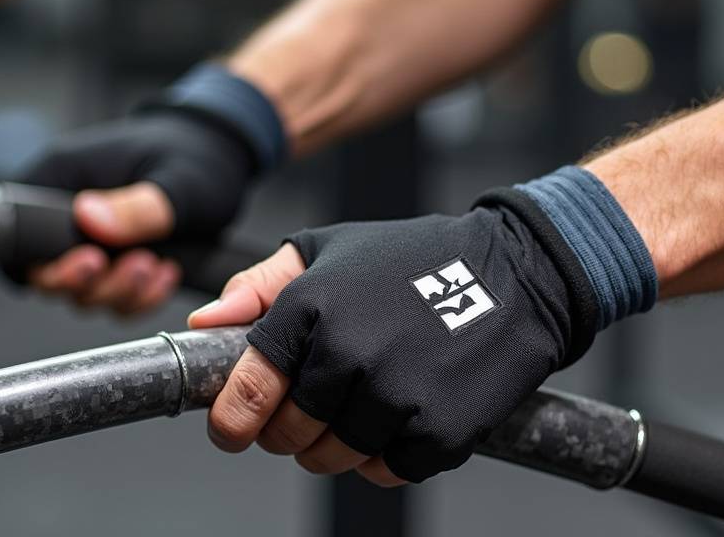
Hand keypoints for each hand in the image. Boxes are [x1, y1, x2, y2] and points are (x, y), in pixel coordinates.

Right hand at [22, 112, 253, 314]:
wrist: (223, 152)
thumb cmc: (197, 152)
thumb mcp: (178, 181)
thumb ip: (137, 206)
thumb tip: (88, 218)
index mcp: (61, 177)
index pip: (19, 237)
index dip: (48, 266)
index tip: (93, 263)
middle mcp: (68, 209)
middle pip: (49, 275)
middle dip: (95, 283)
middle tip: (139, 265)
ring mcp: (93, 237)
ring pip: (85, 290)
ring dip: (121, 291)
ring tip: (157, 266)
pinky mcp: (117, 255)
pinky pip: (115, 294)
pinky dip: (140, 296)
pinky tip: (167, 275)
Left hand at [190, 201, 597, 483]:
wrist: (518, 275)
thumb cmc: (418, 260)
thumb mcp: (331, 251)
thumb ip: (260, 286)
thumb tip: (205, 326)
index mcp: (312, 307)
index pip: (248, 390)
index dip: (232, 420)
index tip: (234, 429)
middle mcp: (350, 353)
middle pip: (289, 436)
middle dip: (291, 432)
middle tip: (316, 410)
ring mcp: (397, 395)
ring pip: (335, 459)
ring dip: (338, 447)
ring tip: (364, 409)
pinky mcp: (439, 430)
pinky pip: (387, 472)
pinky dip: (388, 457)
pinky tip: (404, 416)